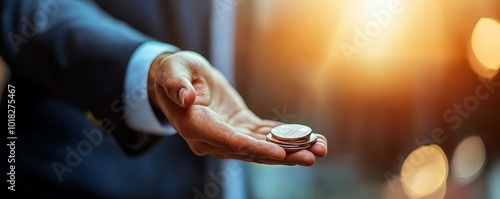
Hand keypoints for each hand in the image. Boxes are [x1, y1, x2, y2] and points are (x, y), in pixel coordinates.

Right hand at [148, 51, 326, 165]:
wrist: (179, 80)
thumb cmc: (173, 72)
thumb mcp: (172, 70)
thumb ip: (176, 83)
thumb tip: (186, 96)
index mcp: (195, 126)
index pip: (229, 141)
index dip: (254, 148)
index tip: (280, 153)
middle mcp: (212, 139)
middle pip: (251, 150)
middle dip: (283, 155)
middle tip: (313, 156)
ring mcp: (226, 136)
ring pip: (261, 147)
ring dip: (291, 149)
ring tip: (320, 148)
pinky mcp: (238, 128)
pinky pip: (264, 135)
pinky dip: (285, 137)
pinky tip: (309, 137)